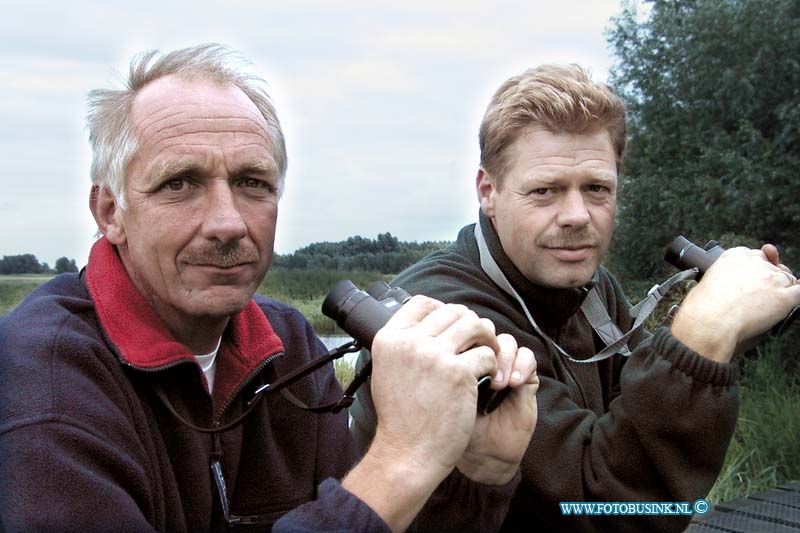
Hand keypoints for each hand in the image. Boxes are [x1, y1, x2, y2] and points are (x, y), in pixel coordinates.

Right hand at [342, 295, 500, 529]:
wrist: (407, 453)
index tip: (453, 323)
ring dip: (486, 337)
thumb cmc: (400, 418)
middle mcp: (410, 342)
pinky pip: (486, 353)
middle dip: (469, 323)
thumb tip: (424, 323)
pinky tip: (489, 377)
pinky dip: (493, 364)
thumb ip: (402, 345)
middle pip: (451, 311)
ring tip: (489, 352)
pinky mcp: (458, 373)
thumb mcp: (387, 371)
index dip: (443, 309)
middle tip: (477, 340)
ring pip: (474, 325)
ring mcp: (434, 356)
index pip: (422, 303)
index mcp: (389, 338)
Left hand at [456, 334, 538, 484]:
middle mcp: (482, 359)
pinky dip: (522, 366)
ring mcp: (504, 367)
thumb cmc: (457, 427)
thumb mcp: (444, 395)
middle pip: (485, 330)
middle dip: (484, 345)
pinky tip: (513, 384)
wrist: (481, 455)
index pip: (463, 329)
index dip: (464, 338)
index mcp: (459, 357)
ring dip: (504, 359)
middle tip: (479, 368)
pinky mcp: (525, 378)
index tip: (457, 356)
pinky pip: (528, 358)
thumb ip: (445, 369)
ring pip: (507, 342)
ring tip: (498, 384)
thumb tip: (447, 344)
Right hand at [671, 245, 799, 362]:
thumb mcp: (707, 282)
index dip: (757, 268)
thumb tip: (735, 287)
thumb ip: (724, 277)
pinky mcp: (784, 297)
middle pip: (773, 266)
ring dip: (783, 289)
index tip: (753, 278)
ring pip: (788, 279)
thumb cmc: (702, 307)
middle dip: (770, 278)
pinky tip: (786, 302)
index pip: (755, 255)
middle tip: (761, 293)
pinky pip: (799, 292)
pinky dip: (795, 296)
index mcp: (735, 255)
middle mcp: (755, 262)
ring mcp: (771, 279)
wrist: (709, 320)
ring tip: (767, 304)